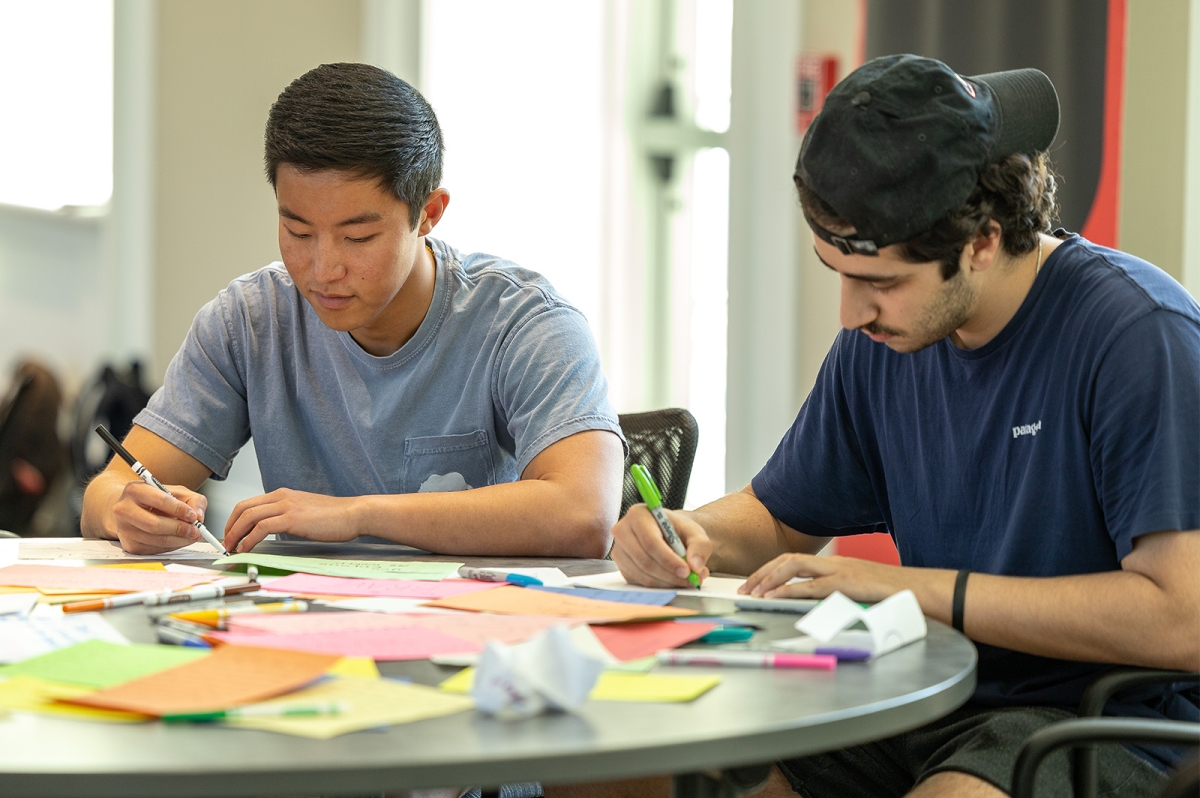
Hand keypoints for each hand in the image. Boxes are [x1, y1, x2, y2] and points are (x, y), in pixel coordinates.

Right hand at [111, 480, 207, 554]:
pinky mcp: (129, 546)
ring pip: (156, 540)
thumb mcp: (176, 492)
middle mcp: (124, 509)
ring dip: (179, 540)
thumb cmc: (155, 499)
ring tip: (191, 535)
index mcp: (135, 490)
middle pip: (155, 525)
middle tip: (195, 531)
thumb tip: (198, 516)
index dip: (179, 510)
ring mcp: (124, 529)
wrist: (131, 509)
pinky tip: (178, 539)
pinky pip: (155, 550)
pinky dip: (172, 546)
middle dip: (180, 529)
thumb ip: (193, 500)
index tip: (193, 516)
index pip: (160, 500)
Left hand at [223, 488, 359, 552]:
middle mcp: (281, 497)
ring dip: (235, 534)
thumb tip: (273, 529)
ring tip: (232, 548)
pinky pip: (261, 528)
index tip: (231, 534)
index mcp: (283, 494)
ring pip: (249, 516)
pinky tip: (247, 549)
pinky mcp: (292, 519)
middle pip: (243, 508)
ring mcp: (286, 507)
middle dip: (229, 526)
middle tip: (226, 542)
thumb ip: (288, 515)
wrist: (353, 514)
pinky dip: (249, 540)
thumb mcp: (305, 511)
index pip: (249, 503)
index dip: (234, 519)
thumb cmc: (334, 516)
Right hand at [610, 504, 711, 587]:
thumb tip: (696, 566)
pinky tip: (673, 580)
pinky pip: (640, 582)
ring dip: (666, 582)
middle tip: (690, 580)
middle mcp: (623, 531)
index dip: (669, 559)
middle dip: (669, 574)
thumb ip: (700, 546)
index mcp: (638, 514)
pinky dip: (659, 585)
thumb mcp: (695, 533)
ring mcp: (619, 550)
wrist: (669, 534)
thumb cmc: (678, 530)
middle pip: (644, 560)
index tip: (687, 571)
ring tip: (686, 581)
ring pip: (642, 574)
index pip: (651, 541)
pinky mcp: (622, 566)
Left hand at [739, 553, 925, 603]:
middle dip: (762, 573)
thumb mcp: (863, 597)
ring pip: (794, 566)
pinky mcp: (847, 584)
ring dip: (769, 578)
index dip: (772, 571)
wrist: (927, 593)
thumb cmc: (899, 600)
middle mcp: (836, 564)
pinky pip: (810, 586)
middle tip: (745, 589)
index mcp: (838, 566)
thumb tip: (823, 615)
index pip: (796, 561)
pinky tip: (773, 598)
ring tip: (753, 593)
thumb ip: (842, 601)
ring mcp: (841, 571)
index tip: (755, 584)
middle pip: (788, 559)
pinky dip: (787, 591)